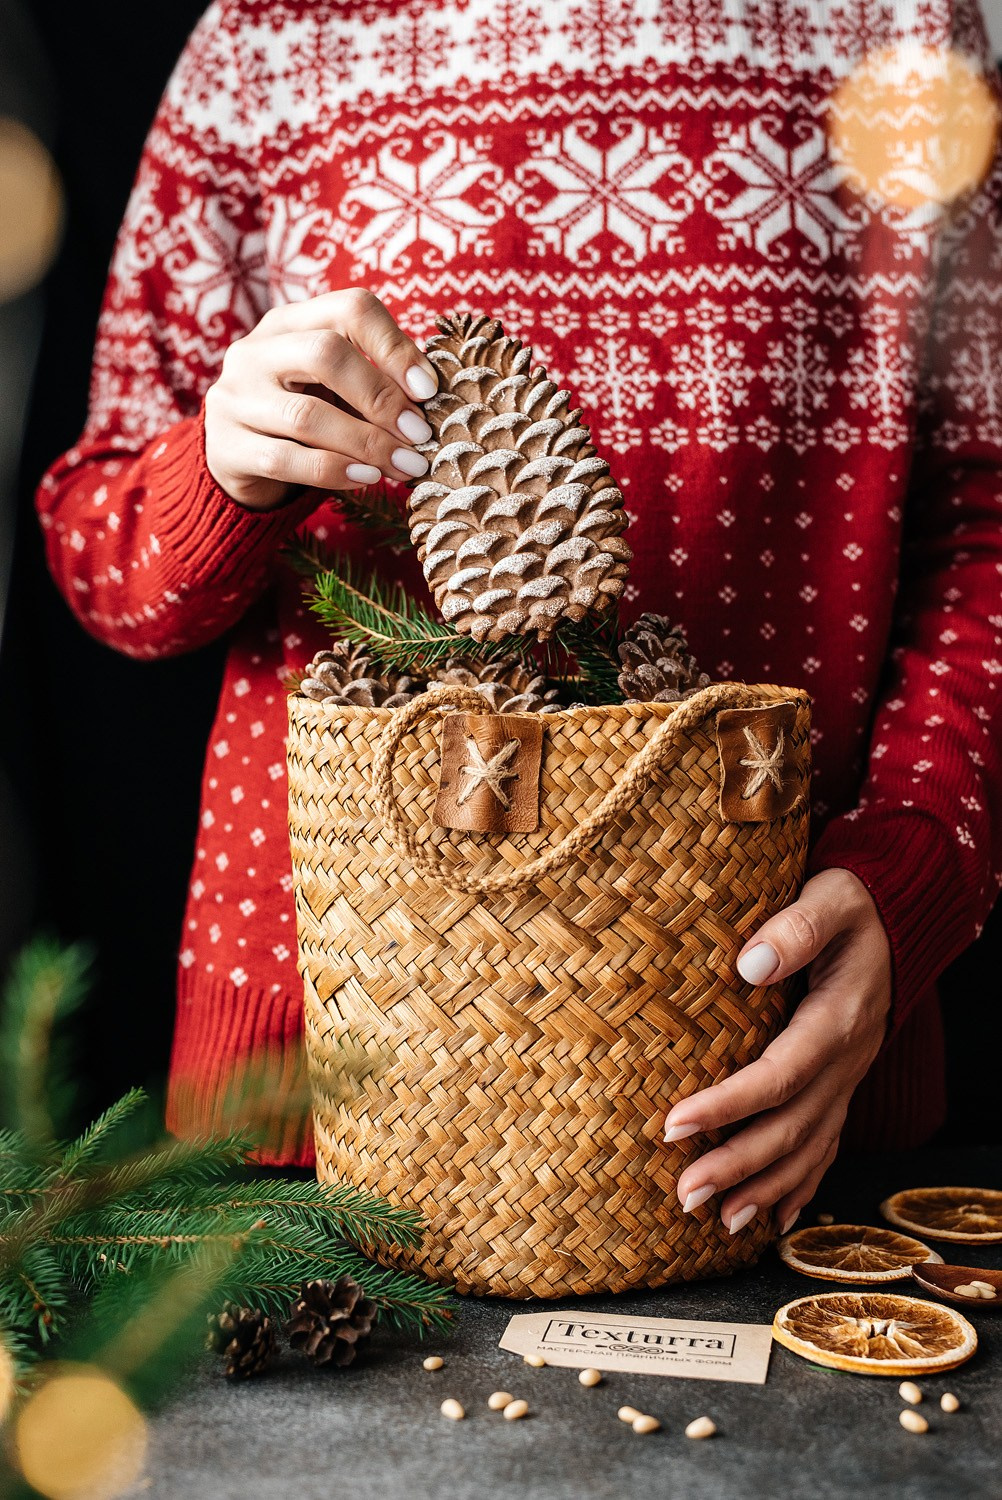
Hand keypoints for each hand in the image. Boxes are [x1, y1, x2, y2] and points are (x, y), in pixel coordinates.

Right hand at [203, 288, 439, 509]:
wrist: (234, 457)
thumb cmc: (302, 414)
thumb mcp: (334, 386)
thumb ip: (375, 383)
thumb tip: (433, 402)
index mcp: (291, 322)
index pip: (350, 309)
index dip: (395, 347)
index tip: (428, 390)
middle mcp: (256, 351)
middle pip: (326, 354)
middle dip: (382, 397)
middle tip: (419, 435)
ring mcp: (235, 398)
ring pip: (306, 415)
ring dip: (367, 443)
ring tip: (405, 465)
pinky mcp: (227, 447)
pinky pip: (286, 460)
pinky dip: (334, 471)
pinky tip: (367, 478)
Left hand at [662, 868, 891, 1235]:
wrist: (895, 919)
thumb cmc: (851, 905)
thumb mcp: (830, 899)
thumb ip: (796, 928)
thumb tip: (751, 963)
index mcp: (838, 1019)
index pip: (779, 1074)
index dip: (728, 1104)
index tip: (674, 1124)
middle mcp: (847, 1060)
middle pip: (792, 1127)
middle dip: (738, 1166)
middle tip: (684, 1194)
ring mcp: (847, 1079)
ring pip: (810, 1147)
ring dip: (766, 1189)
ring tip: (719, 1222)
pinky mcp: (841, 1085)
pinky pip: (826, 1145)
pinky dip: (801, 1186)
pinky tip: (774, 1217)